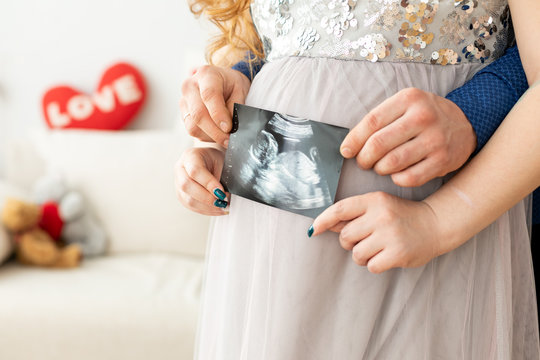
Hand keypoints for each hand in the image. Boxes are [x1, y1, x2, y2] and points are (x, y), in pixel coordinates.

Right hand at [174, 147, 229, 215]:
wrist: (209, 159)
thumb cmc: (215, 159)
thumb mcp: (221, 160)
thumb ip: (220, 175)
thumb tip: (221, 195)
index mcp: (190, 156)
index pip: (195, 170)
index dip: (208, 183)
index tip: (221, 192)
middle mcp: (180, 169)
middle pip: (186, 186)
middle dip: (207, 198)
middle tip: (223, 201)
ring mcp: (178, 183)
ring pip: (188, 200)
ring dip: (207, 207)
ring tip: (222, 207)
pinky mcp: (181, 195)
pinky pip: (191, 207)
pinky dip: (206, 210)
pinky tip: (217, 210)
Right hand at [180, 65, 250, 146]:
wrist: (222, 82)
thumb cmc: (232, 85)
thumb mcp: (240, 89)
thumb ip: (236, 106)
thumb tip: (230, 127)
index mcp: (207, 74)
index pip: (209, 95)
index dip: (218, 114)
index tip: (228, 128)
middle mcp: (190, 86)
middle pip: (198, 114)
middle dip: (215, 132)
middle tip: (229, 141)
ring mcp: (184, 100)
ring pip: (193, 126)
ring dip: (211, 136)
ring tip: (225, 138)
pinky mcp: (183, 113)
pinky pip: (192, 130)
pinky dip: (206, 136)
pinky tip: (217, 134)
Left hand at [310, 192, 441, 273]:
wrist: (435, 224)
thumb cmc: (401, 216)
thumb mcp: (378, 206)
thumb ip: (353, 214)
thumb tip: (323, 224)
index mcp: (374, 200)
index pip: (340, 210)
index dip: (323, 220)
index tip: (314, 230)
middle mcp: (381, 216)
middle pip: (345, 236)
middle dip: (350, 242)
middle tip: (366, 239)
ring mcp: (390, 235)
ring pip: (356, 254)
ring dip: (363, 255)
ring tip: (378, 247)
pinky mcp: (397, 254)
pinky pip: (371, 266)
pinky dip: (375, 264)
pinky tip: (386, 256)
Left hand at [340, 88, 475, 186]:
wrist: (465, 125)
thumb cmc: (424, 117)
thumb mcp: (404, 106)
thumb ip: (379, 120)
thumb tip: (348, 147)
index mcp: (409, 99)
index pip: (371, 122)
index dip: (354, 140)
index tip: (346, 151)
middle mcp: (423, 117)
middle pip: (378, 144)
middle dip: (364, 158)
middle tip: (363, 162)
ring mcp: (435, 139)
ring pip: (391, 163)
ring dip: (379, 169)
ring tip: (380, 167)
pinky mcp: (443, 160)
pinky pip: (408, 178)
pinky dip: (397, 179)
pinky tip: (397, 174)